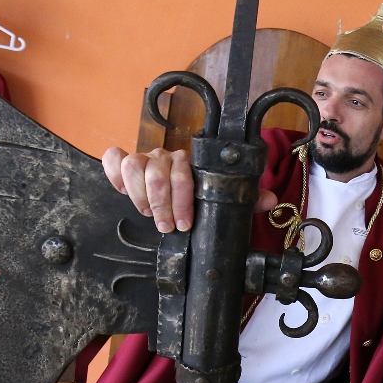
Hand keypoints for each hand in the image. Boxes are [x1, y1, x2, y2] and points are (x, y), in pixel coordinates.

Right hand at [102, 147, 277, 232]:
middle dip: (161, 206)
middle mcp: (166, 157)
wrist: (176, 190)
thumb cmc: (199, 195)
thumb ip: (244, 197)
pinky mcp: (124, 163)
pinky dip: (114, 174)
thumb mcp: (221, 197)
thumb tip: (269, 199)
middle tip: (166, 226)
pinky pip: (114, 158)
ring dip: (140, 196)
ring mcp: (145, 159)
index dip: (182, 201)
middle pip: (157, 174)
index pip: (183, 174)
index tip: (184, 225)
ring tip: (148, 214)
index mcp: (190, 162)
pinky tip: (123, 191)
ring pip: (134, 166)